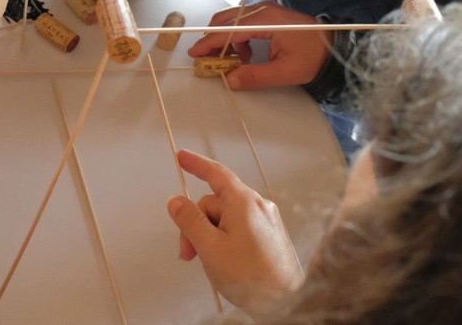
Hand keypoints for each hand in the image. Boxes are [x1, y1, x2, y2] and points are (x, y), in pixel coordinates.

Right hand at [166, 149, 301, 317]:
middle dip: (197, 225)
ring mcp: (265, 222)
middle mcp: (257, 206)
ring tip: (211, 264)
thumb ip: (189, 221)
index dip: (196, 164)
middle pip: (215, 203)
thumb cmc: (253, 277)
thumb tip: (176, 202)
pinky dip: (225, 242)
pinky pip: (239, 230)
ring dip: (210, 237)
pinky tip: (226, 264)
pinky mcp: (269, 237)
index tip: (182, 157)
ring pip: (226, 219)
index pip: (215, 173)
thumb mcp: (209, 248)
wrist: (285, 303)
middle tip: (189, 253)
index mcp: (244, 202)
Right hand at [188, 1, 331, 89]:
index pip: (229, 30)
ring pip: (232, 20)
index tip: (194, 54)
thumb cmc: (313, 57)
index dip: (210, 43)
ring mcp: (265, 9)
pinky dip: (236, 37)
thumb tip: (230, 80)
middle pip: (226, 20)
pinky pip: (242, 22)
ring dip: (226, 39)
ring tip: (233, 61)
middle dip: (213, 39)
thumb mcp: (285, 72)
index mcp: (266, 20)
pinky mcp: (268, 14)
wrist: (333, 46)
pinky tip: (246, 54)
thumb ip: (256, 76)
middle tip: (206, 59)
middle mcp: (262, 9)